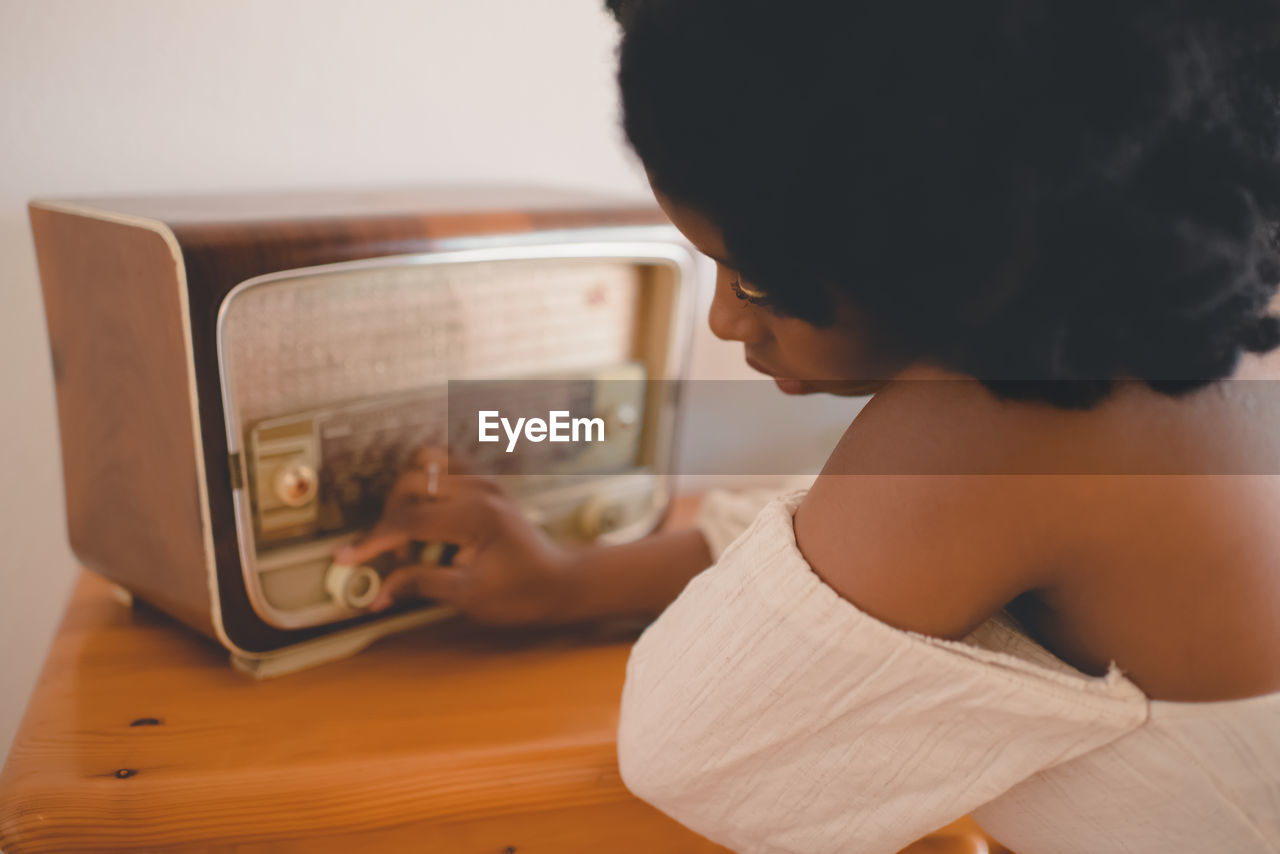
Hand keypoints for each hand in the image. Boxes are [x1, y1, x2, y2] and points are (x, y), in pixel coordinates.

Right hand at [332, 447, 573, 625]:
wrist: (561, 581)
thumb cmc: (523, 593)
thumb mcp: (469, 596)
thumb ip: (421, 584)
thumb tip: (379, 591)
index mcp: (476, 515)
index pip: (409, 520)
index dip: (373, 542)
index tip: (346, 558)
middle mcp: (479, 489)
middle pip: (409, 486)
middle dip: (391, 521)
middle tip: (399, 558)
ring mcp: (483, 481)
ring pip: (423, 467)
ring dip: (406, 498)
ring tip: (414, 536)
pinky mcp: (484, 483)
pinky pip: (443, 464)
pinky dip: (424, 482)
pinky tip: (423, 512)